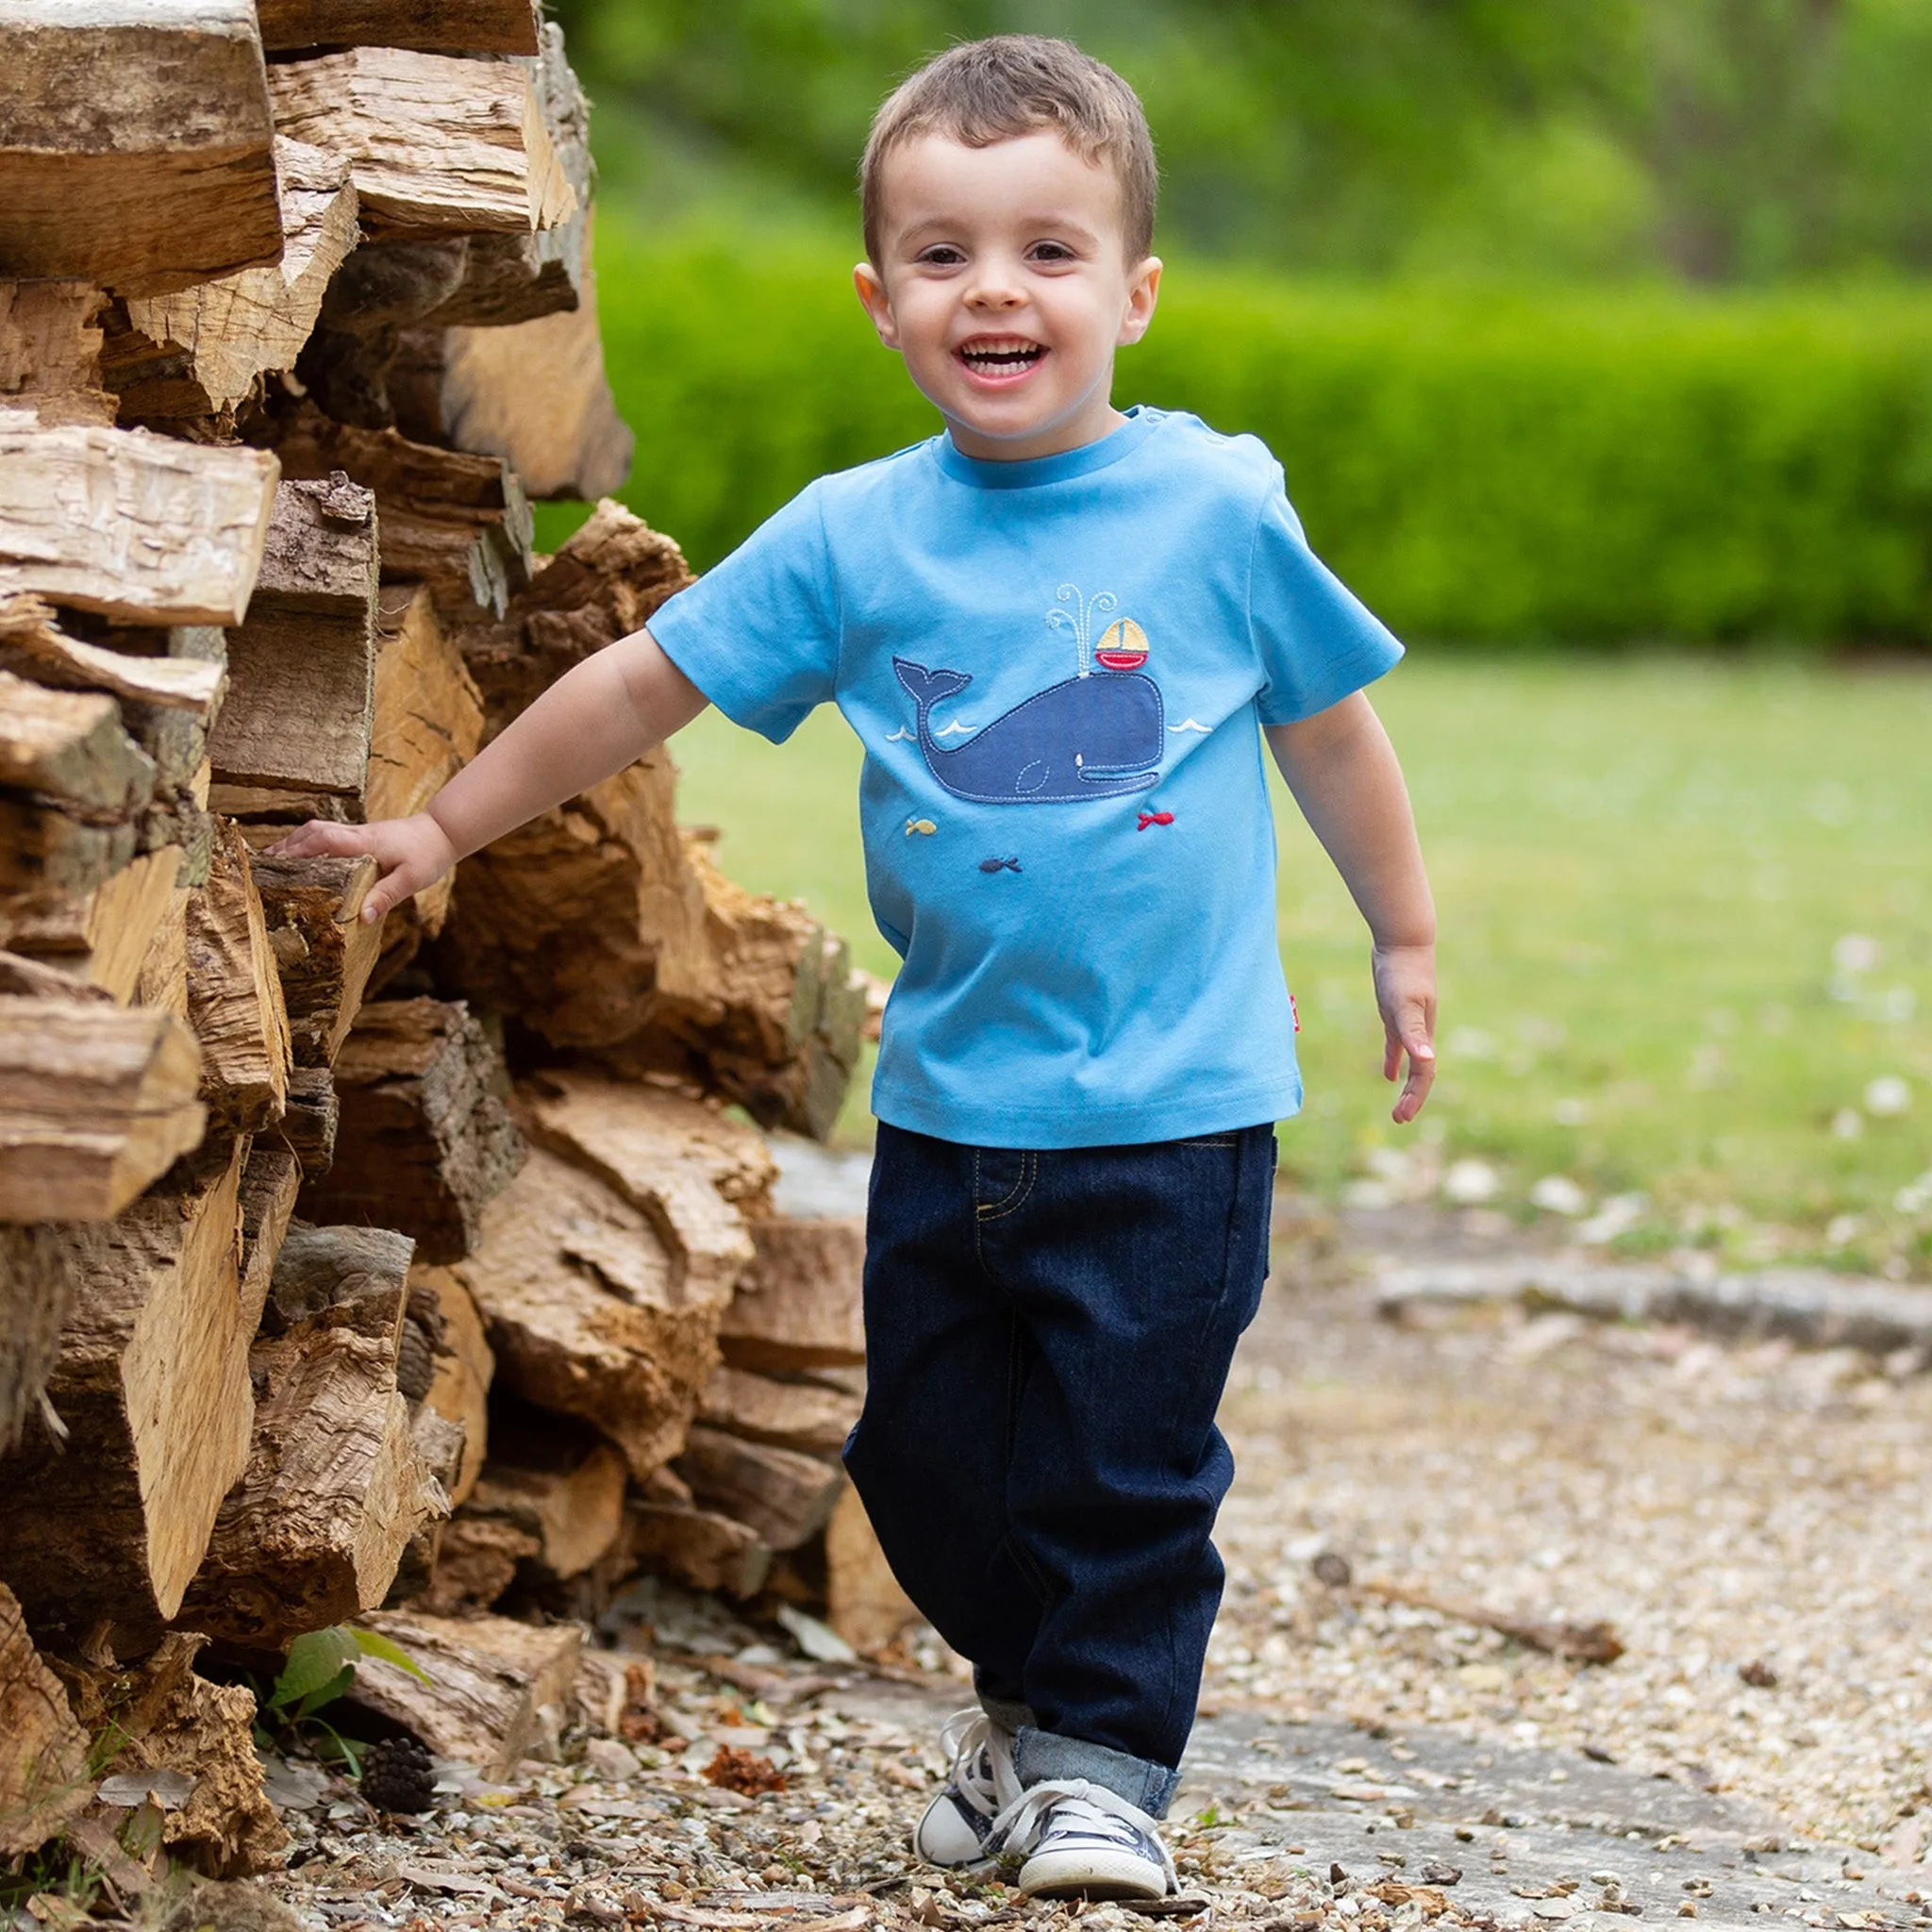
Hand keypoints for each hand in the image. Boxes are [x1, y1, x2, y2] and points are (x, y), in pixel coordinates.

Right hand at [262, 812, 458, 925]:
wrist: (443, 832)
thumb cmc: (428, 855)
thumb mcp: (411, 880)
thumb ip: (386, 896)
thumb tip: (361, 916)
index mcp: (364, 843)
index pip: (322, 841)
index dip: (296, 851)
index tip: (273, 864)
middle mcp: (356, 834)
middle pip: (311, 832)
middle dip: (285, 846)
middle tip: (262, 864)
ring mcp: (357, 833)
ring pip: (317, 831)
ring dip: (294, 843)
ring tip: (273, 862)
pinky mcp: (361, 837)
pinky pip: (328, 836)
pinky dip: (309, 844)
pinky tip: (303, 859)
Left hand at [1373, 941, 1436, 1123]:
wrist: (1404, 941)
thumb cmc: (1403, 973)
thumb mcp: (1404, 1004)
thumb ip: (1413, 1033)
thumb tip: (1426, 1061)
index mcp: (1423, 1034)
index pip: (1424, 1074)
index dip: (1416, 1096)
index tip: (1402, 1117)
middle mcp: (1420, 1032)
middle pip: (1421, 1072)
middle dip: (1413, 1097)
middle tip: (1399, 1119)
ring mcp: (1409, 1022)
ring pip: (1411, 1061)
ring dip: (1406, 1083)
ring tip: (1398, 1106)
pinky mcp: (1396, 1012)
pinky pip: (1397, 1043)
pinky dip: (1393, 1059)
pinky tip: (1387, 1074)